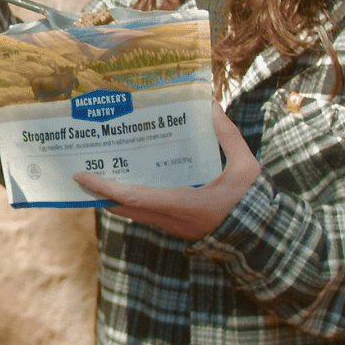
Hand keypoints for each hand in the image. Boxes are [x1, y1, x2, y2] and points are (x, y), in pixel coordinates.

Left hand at [73, 105, 260, 239]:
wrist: (263, 239)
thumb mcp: (246, 167)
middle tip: (81, 170)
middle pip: (123, 208)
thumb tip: (211, 106)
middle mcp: (170, 219)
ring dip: (113, 196)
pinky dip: (131, 200)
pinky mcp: (176, 227)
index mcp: (181, 204)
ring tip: (100, 170)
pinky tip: (130, 180)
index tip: (81, 175)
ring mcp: (171, 226)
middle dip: (99, 191)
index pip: (132, 198)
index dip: (103, 187)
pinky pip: (144, 213)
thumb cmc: (253, 202)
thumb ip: (227, 136)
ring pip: (132, 213)